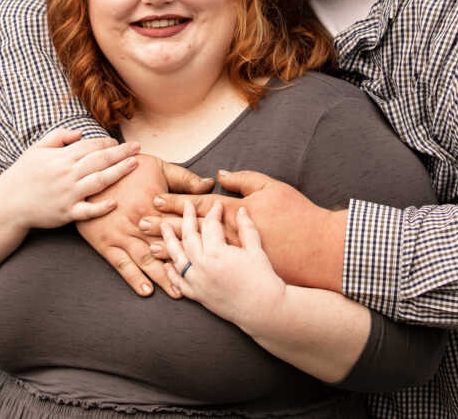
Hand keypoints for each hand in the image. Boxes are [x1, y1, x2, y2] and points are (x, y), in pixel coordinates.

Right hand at [2, 127, 139, 227]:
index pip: (90, 146)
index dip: (107, 142)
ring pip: (99, 181)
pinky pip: (88, 211)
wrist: (7, 203)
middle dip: (121, 153)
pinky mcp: (67, 213)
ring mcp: (68, 194)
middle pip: (100, 160)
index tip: (119, 142)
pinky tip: (115, 202)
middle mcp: (67, 174)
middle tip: (139, 148)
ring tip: (134, 165)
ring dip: (119, 172)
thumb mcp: (37, 148)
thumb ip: (59, 136)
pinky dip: (101, 207)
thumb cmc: (22, 174)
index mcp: (61, 157)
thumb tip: (80, 132)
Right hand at [76, 154, 213, 297]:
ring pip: (146, 260)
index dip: (197, 241)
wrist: (89, 171)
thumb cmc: (127, 168)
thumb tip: (210, 185)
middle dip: (183, 265)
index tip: (214, 255)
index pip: (180, 227)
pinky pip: (122, 264)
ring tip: (178, 292)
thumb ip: (184, 178)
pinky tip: (146, 291)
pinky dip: (134, 278)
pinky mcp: (106, 243)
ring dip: (162, 278)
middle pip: (165, 247)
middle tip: (201, 282)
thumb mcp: (158, 167)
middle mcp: (139, 223)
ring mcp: (122, 235)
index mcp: (154, 204)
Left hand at [145, 169, 346, 290]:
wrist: (317, 257)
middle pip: (187, 235)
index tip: (155, 197)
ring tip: (147, 246)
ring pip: (190, 260)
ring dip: (168, 251)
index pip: (197, 210)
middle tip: (141, 221)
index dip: (175, 203)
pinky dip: (183, 276)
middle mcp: (226, 246)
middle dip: (163, 226)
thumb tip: (220, 174)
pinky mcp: (236, 283)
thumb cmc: (297, 218)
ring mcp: (229, 269)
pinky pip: (202, 283)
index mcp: (234, 219)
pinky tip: (171, 272)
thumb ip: (244, 180)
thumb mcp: (271, 189)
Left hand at [162, 201, 284, 330]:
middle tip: (186, 205)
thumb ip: (247, 227)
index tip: (217, 205)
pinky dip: (172, 273)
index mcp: (217, 253)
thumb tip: (242, 210)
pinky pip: (179, 283)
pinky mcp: (198, 296)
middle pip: (189, 237)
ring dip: (169, 241)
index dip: (214, 212)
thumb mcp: (256, 249)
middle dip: (187, 218)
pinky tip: (168, 264)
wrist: (263, 310)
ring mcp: (198, 282)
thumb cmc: (263, 279)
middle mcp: (202, 267)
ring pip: (178, 258)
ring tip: (164, 228)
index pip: (210, 225)